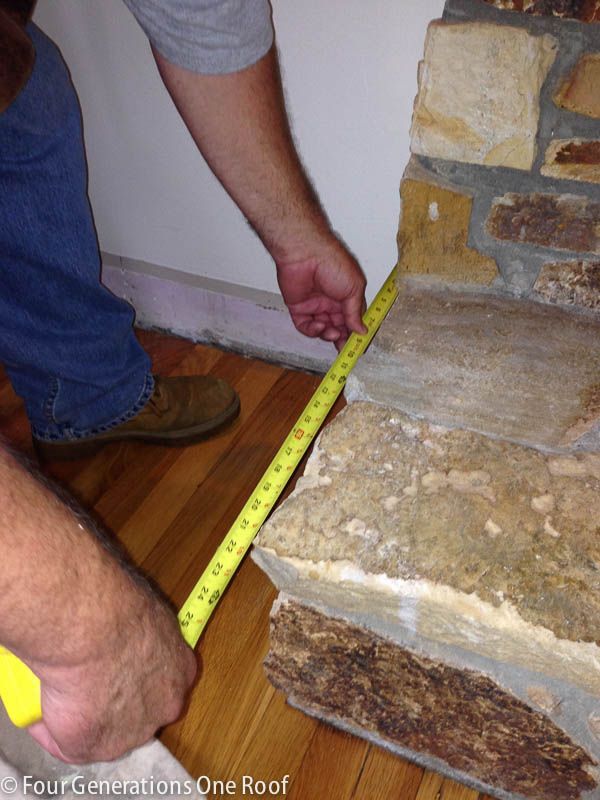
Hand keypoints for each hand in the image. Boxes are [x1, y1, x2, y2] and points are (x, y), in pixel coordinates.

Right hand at [27, 596, 196, 763]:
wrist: (90, 627)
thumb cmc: (117, 605)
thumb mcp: (144, 609)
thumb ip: (142, 628)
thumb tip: (122, 625)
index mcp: (181, 669)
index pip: (164, 679)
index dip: (140, 673)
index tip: (116, 663)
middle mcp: (165, 705)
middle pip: (140, 710)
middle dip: (116, 700)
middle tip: (85, 679)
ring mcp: (130, 733)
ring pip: (105, 730)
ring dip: (84, 717)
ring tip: (56, 694)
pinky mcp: (92, 748)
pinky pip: (66, 743)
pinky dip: (50, 729)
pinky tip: (40, 710)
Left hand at [276, 235, 366, 350]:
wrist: (305, 254)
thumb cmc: (332, 263)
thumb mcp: (353, 289)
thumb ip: (355, 312)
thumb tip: (361, 331)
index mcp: (348, 296)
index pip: (354, 320)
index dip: (357, 333)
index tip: (360, 346)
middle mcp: (332, 302)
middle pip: (339, 328)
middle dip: (342, 339)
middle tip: (346, 349)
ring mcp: (315, 306)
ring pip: (323, 330)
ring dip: (328, 335)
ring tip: (332, 332)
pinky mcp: (299, 308)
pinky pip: (306, 327)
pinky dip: (313, 331)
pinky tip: (319, 326)